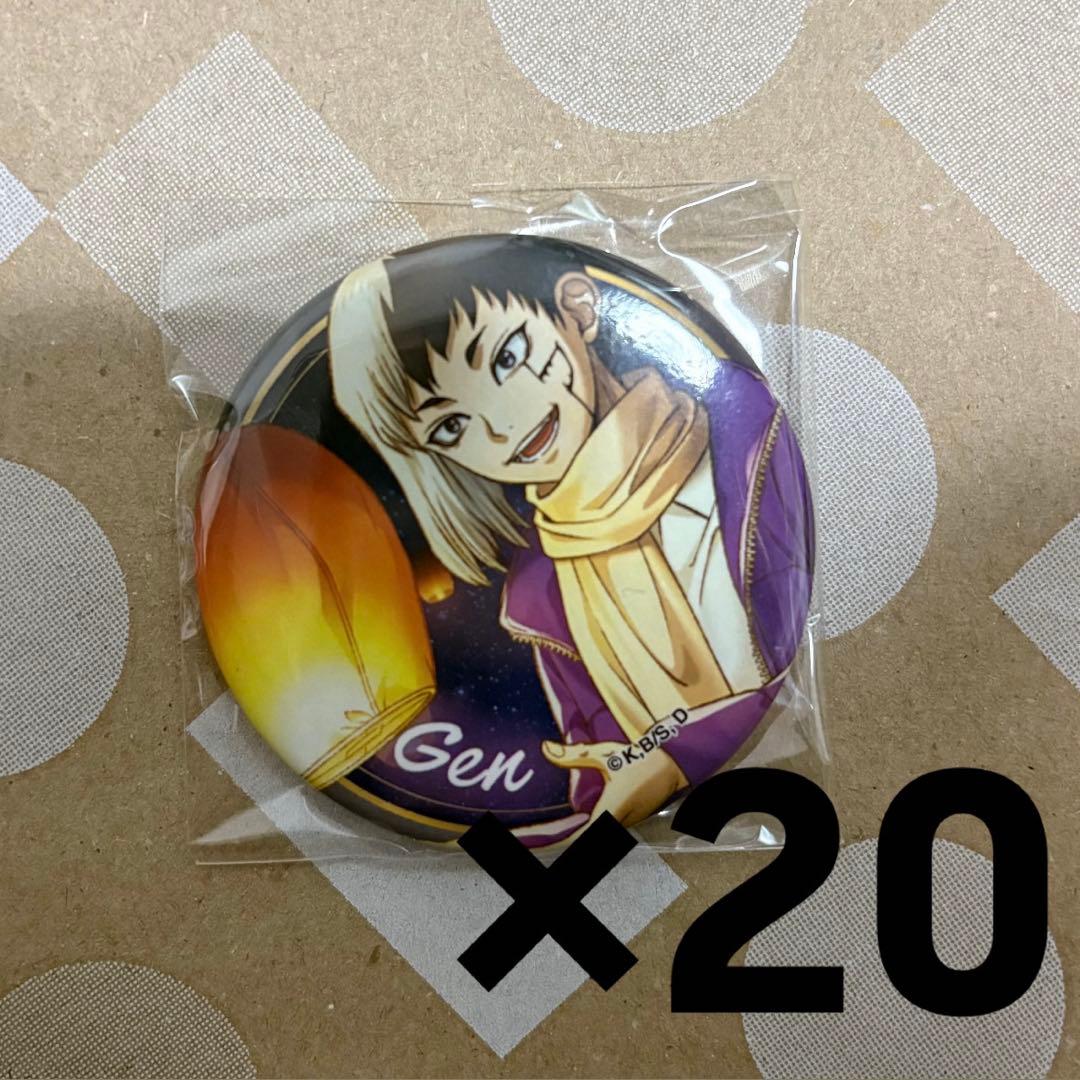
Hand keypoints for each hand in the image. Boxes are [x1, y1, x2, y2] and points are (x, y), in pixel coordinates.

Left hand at [541, 739, 688, 829]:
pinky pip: (609, 829)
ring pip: (600, 836)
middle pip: (588, 841)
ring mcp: (629, 822)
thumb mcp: (605, 753)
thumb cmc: (642, 756)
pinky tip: (580, 822)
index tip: (542, 842)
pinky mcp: (634, 818)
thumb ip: (574, 755)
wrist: (677, 759)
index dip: (559, 842)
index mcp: (612, 809)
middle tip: (541, 834)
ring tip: (555, 832)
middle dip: (565, 839)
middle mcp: (621, 821)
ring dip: (580, 834)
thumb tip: (545, 749)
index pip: (582, 838)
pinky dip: (593, 829)